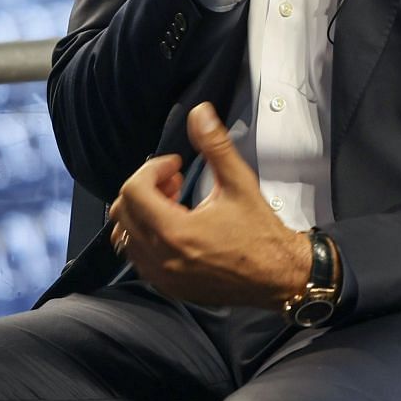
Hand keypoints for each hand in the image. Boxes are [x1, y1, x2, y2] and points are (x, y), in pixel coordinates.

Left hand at [107, 102, 312, 307]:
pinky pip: (138, 257)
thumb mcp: (239, 183)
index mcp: (175, 231)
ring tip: (173, 205)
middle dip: (145, 188)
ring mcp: (162, 275)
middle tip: (174, 182)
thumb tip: (200, 114)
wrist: (278, 275)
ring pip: (125, 236)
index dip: (152, 169)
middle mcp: (162, 257)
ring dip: (142, 213)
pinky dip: (147, 236)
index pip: (133, 190)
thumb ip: (215, 145)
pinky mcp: (168, 286)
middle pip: (123, 212)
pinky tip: (174, 227)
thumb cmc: (261, 233)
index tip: (176, 166)